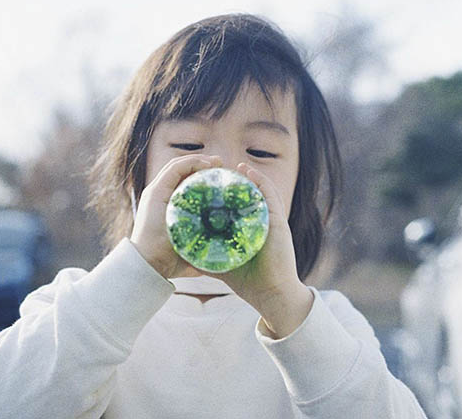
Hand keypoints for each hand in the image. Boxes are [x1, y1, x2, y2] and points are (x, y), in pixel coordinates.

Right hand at [130, 154, 221, 278]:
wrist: (149, 265)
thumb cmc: (169, 261)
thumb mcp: (190, 248)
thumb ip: (202, 248)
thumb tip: (221, 259)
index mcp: (165, 203)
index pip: (182, 179)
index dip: (201, 173)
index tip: (221, 176)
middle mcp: (157, 194)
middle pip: (181, 170)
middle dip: (202, 164)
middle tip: (220, 165)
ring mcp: (155, 192)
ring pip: (177, 165)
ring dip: (198, 160)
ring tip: (216, 162)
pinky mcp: (155, 192)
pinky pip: (175, 169)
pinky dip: (191, 163)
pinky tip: (207, 165)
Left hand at [199, 162, 312, 336]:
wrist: (270, 295)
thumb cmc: (247, 282)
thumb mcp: (220, 263)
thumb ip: (205, 255)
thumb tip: (184, 251)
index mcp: (248, 229)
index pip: (237, 205)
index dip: (225, 192)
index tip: (209, 183)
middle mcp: (260, 221)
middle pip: (248, 195)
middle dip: (235, 181)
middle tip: (219, 170)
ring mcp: (270, 220)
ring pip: (260, 190)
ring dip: (248, 176)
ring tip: (234, 165)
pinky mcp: (277, 222)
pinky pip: (270, 195)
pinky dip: (260, 181)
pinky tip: (248, 172)